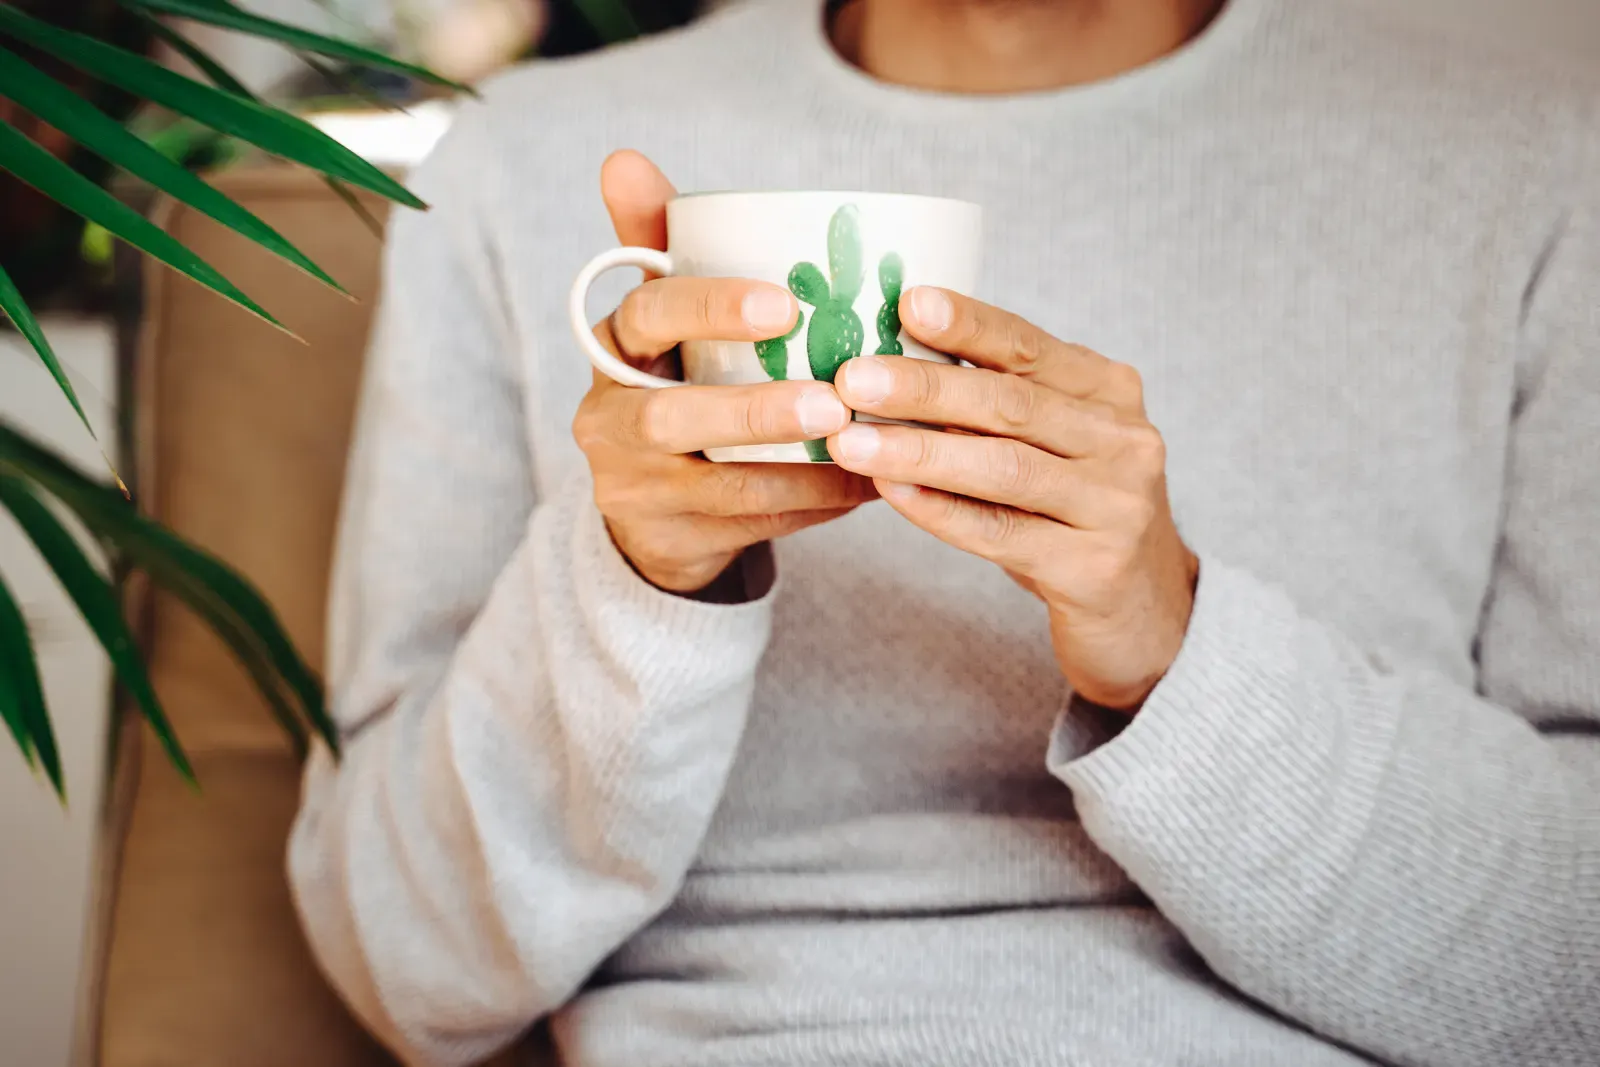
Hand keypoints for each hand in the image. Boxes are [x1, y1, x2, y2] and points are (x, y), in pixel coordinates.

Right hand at [573, 151, 874, 595]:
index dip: (710, 308)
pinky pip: (748, 526)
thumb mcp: (662, 317)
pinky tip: (863, 487)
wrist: (649, 506)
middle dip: (755, 409)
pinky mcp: (668, 539)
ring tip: (859, 446)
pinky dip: (809, 505)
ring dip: (794, 466)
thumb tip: (623, 157)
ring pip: (714, 482)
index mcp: (614, 348)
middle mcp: (609, 419)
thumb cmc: (674, 381)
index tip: (783, 303)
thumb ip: (658, 241)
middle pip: (671, 415)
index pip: (648, 316)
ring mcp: (633, 486)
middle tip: (832, 398)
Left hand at [829, 288, 1198, 709]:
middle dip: (925, 388)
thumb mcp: (1051, 443)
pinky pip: (1001, 533)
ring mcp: (1116, 506)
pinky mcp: (1095, 569)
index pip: (1029, 347)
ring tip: (850, 442)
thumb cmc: (1072, 512)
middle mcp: (1124, 440)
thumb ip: (994, 402)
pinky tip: (891, 496)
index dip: (969, 324)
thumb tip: (889, 358)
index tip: (908, 303)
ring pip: (1003, 468)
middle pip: (1012, 404)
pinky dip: (941, 512)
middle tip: (853, 379)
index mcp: (1109, 392)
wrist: (1144, 612)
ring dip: (919, 453)